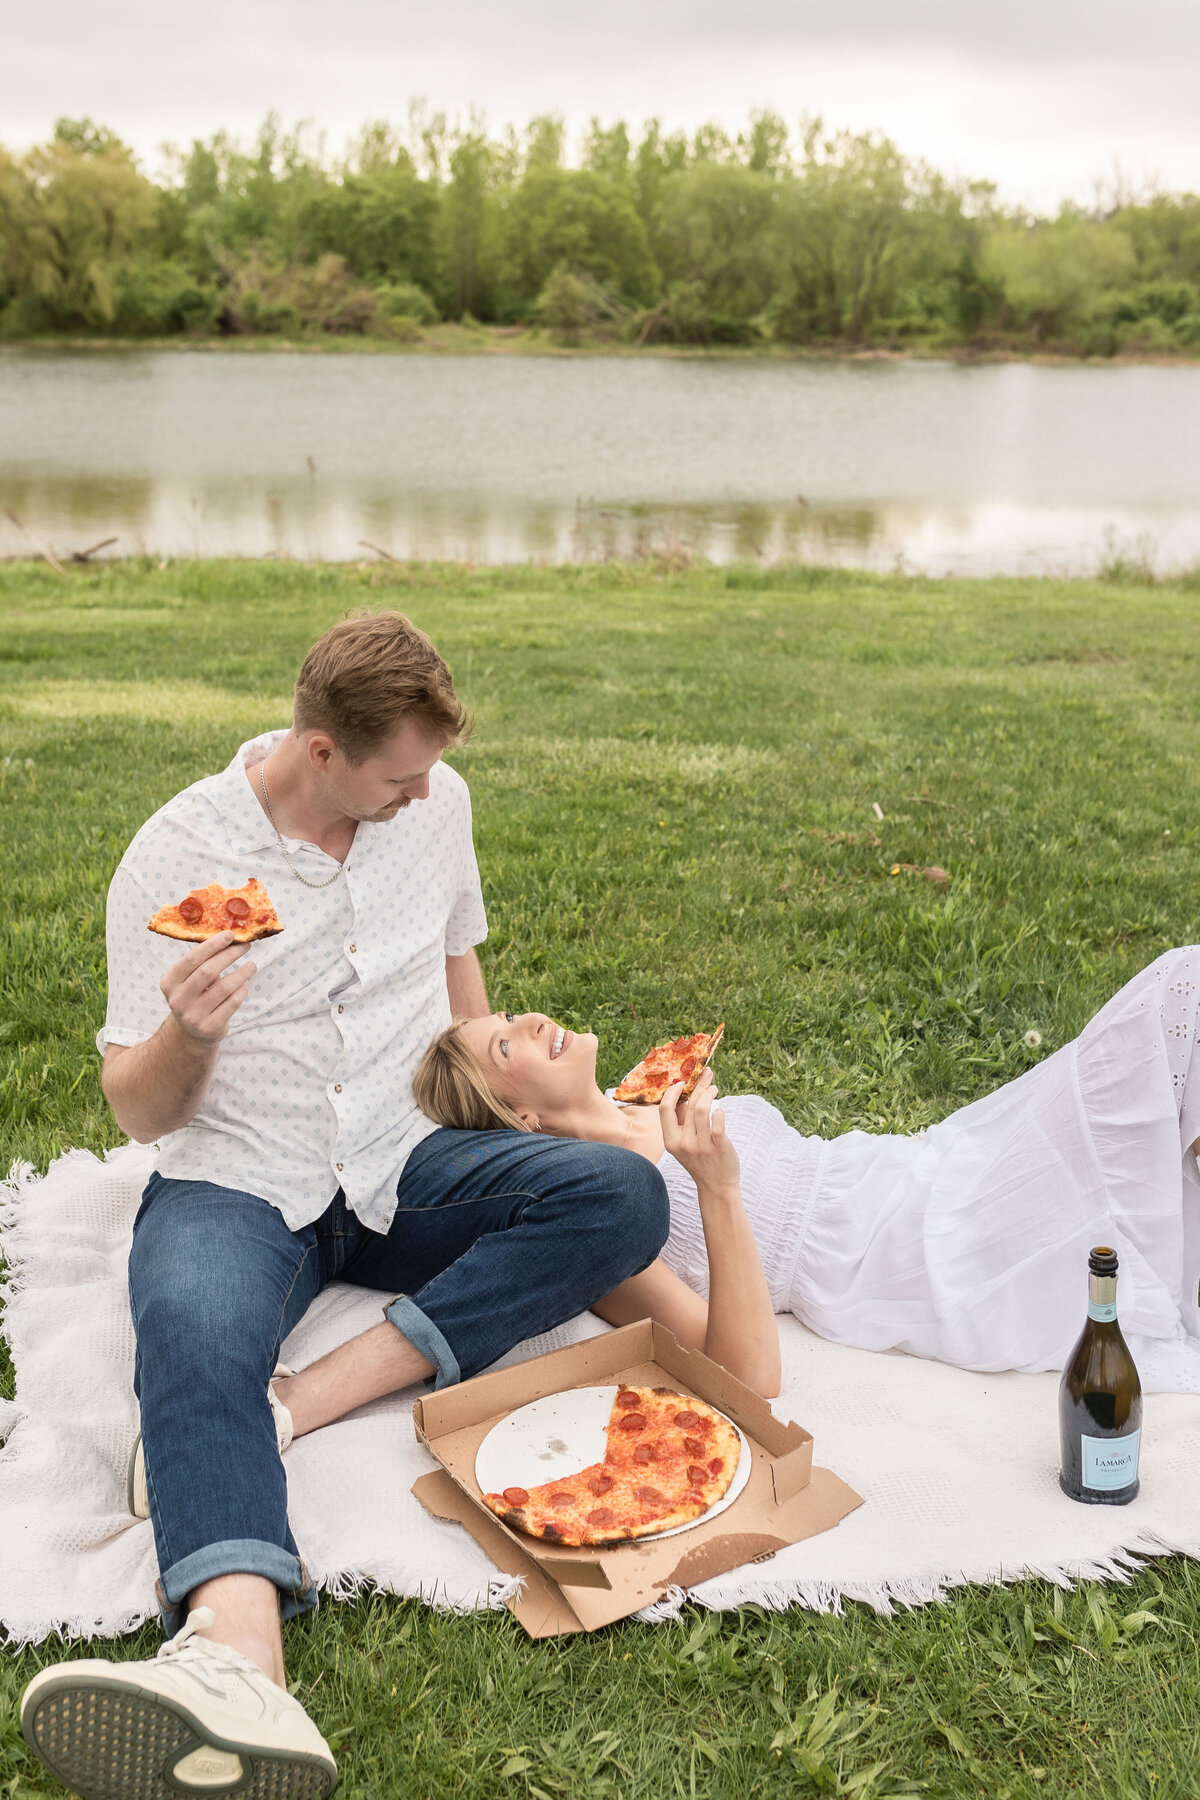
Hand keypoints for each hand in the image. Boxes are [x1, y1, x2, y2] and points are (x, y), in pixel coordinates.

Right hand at [160, 932, 256, 1044]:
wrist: (193, 1034)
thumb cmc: (195, 997)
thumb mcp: (190, 981)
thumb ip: (204, 963)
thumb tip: (230, 938)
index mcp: (170, 983)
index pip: (192, 959)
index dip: (212, 945)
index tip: (230, 934)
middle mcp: (178, 1000)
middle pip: (208, 971)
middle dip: (230, 955)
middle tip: (246, 946)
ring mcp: (193, 1016)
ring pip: (224, 987)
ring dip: (242, 973)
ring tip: (252, 966)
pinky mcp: (209, 1027)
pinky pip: (232, 1002)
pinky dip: (242, 990)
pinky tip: (245, 984)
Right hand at [658, 1067, 740, 1197]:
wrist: (717, 1186)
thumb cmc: (700, 1161)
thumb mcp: (682, 1144)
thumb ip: (681, 1122)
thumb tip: (682, 1094)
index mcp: (671, 1141)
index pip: (665, 1109)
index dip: (672, 1092)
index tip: (681, 1083)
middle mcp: (684, 1143)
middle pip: (689, 1105)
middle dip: (699, 1086)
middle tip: (707, 1076)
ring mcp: (702, 1146)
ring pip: (702, 1109)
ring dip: (710, 1094)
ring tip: (714, 1089)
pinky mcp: (720, 1147)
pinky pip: (718, 1122)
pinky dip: (719, 1112)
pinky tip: (720, 1111)